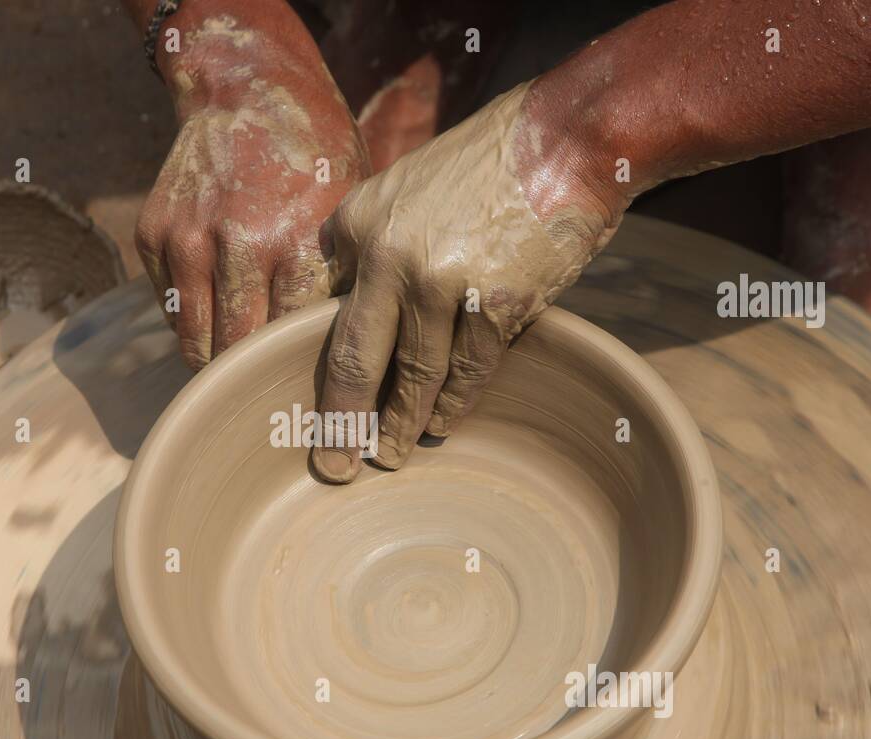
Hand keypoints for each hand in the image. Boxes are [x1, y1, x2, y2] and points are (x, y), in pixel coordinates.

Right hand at [136, 38, 369, 369]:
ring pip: (196, 344)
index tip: (307, 393)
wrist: (246, 87)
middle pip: (238, 353)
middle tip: (272, 391)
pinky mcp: (153, 234)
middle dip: (255, 378)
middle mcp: (236, 245)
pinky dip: (193, 321)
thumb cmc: (314, 156)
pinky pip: (172, 311)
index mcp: (296, 242)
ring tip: (243, 368)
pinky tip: (219, 310)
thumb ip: (345, 278)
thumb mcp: (350, 210)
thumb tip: (356, 357)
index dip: (297, 371)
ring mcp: (186, 239)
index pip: (289, 342)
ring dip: (218, 362)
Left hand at [311, 82, 626, 482]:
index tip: (309, 412)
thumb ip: (370, 244)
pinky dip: (454, 404)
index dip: (314, 370)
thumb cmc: (482, 168)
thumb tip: (345, 309)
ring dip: (402, 424)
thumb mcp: (403, 189)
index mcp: (358, 225)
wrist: (562, 140)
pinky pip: (467, 370)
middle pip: (355, 359)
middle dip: (341, 422)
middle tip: (332, 466)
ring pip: (414, 375)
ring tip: (391, 455)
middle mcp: (390, 254)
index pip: (322, 315)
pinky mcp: (495, 301)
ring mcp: (442, 280)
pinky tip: (443, 424)